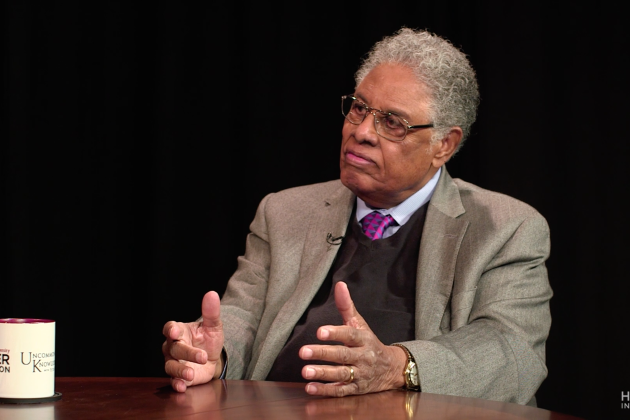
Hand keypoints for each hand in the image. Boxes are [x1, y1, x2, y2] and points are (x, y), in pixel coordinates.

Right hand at [162, 291, 223, 391]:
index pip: (169, 328)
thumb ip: (211, 312)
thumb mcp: (213, 326)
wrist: (212, 358)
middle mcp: (172, 346)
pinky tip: (182, 386)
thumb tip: (212, 294)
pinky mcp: (178, 376)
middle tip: (201, 356)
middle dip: (187, 353)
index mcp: (179, 331)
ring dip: (179, 370)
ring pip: (170, 366)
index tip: (175, 331)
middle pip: (174, 348)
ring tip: (190, 374)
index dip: (171, 330)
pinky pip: (173, 381)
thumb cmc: (208, 339)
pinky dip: (176, 384)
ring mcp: (174, 362)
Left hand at [299, 281, 407, 396]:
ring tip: (305, 371)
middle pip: (342, 355)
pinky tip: (310, 388)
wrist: (391, 369)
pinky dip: (326, 391)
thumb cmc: (369, 342)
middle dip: (322, 354)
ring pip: (341, 375)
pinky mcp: (356, 389)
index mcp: (363, 339)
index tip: (319, 331)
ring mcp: (360, 374)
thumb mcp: (360, 324)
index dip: (335, 333)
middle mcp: (363, 357)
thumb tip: (339, 284)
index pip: (349, 335)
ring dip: (322, 374)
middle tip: (303, 351)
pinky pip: (341, 391)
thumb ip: (347, 306)